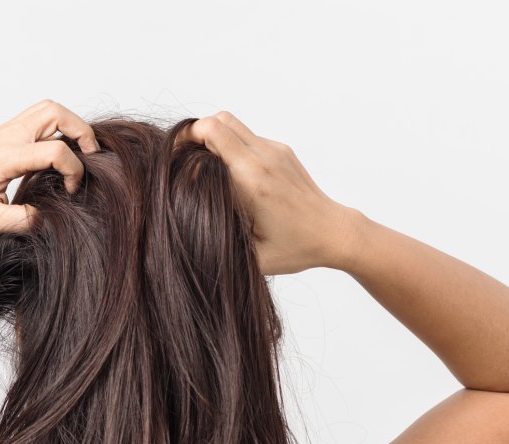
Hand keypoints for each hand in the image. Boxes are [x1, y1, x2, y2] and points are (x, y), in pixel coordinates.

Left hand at [0, 99, 99, 236]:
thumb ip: (23, 220)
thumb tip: (49, 218)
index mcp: (3, 158)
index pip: (54, 151)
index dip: (73, 171)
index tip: (71, 192)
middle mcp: (4, 138)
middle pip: (54, 111)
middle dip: (81, 130)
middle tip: (89, 157)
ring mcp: (0, 133)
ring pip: (45, 110)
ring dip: (68, 126)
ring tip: (76, 153)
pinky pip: (33, 120)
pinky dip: (53, 131)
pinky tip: (53, 158)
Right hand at [174, 111, 360, 274]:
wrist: (334, 233)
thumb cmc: (295, 248)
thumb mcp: (253, 257)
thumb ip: (219, 244)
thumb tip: (186, 237)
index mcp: (252, 181)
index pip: (211, 135)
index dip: (185, 142)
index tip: (174, 162)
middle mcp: (263, 158)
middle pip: (218, 120)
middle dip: (194, 134)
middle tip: (182, 158)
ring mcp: (275, 151)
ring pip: (231, 122)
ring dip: (212, 137)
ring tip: (203, 164)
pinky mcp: (282, 150)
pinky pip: (247, 135)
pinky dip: (230, 145)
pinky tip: (229, 173)